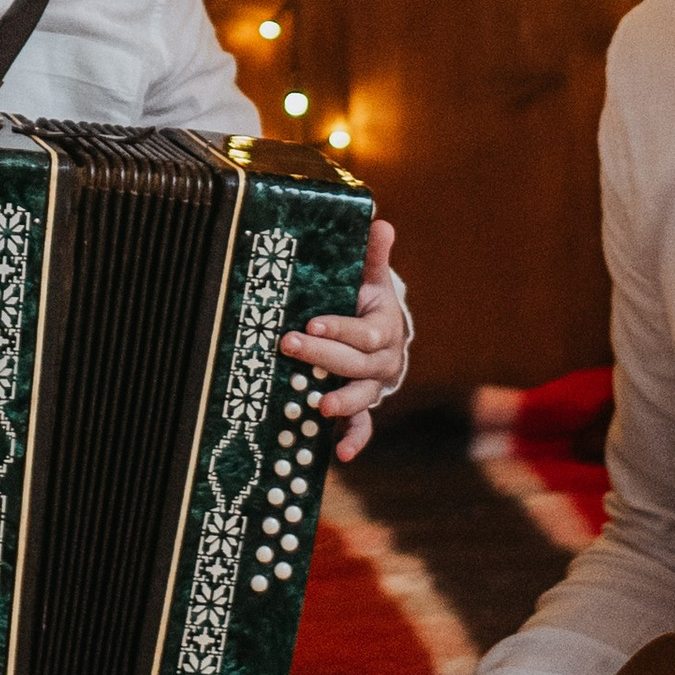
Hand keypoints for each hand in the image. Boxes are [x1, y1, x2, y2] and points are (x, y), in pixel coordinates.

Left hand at [284, 217, 407, 464]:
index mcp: (385, 328)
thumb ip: (373, 255)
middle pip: (356, 364)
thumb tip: (379, 221)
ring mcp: (373, 387)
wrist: (381, 335)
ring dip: (340, 402)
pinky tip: (338, 454)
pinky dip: (353, 440)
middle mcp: (383, 361)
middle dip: (323, 358)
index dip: (340, 329)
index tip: (311, 324)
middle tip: (289, 347)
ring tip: (317, 406)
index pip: (365, 332)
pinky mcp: (362, 407)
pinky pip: (362, 427)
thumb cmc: (367, 301)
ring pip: (361, 398)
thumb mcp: (371, 277)